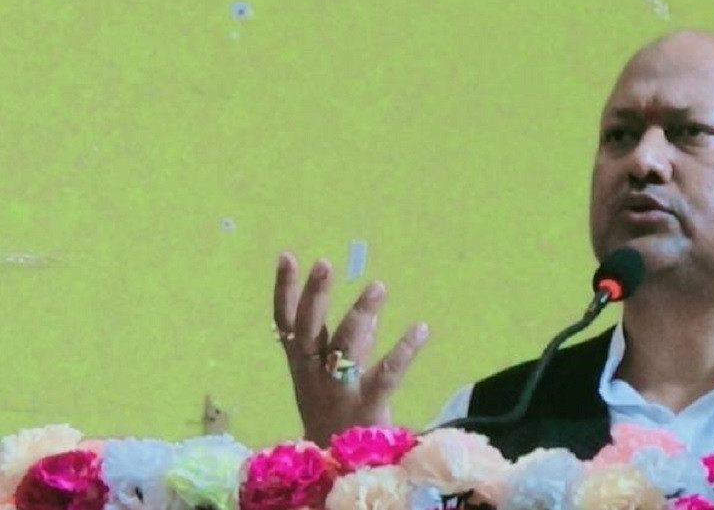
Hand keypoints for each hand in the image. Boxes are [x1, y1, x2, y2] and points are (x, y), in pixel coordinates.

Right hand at [273, 252, 429, 445]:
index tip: (287, 255)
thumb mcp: (323, 375)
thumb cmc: (332, 413)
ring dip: (360, 314)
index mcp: (299, 363)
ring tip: (377, 285)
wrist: (335, 466)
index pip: (286, 321)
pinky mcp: (366, 404)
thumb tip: (359, 305)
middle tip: (325, 263)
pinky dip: (404, 350)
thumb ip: (341, 341)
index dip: (284, 289)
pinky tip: (420, 328)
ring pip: (345, 347)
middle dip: (315, 295)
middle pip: (309, 329)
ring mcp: (338, 389)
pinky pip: (387, 374)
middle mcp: (312, 373)